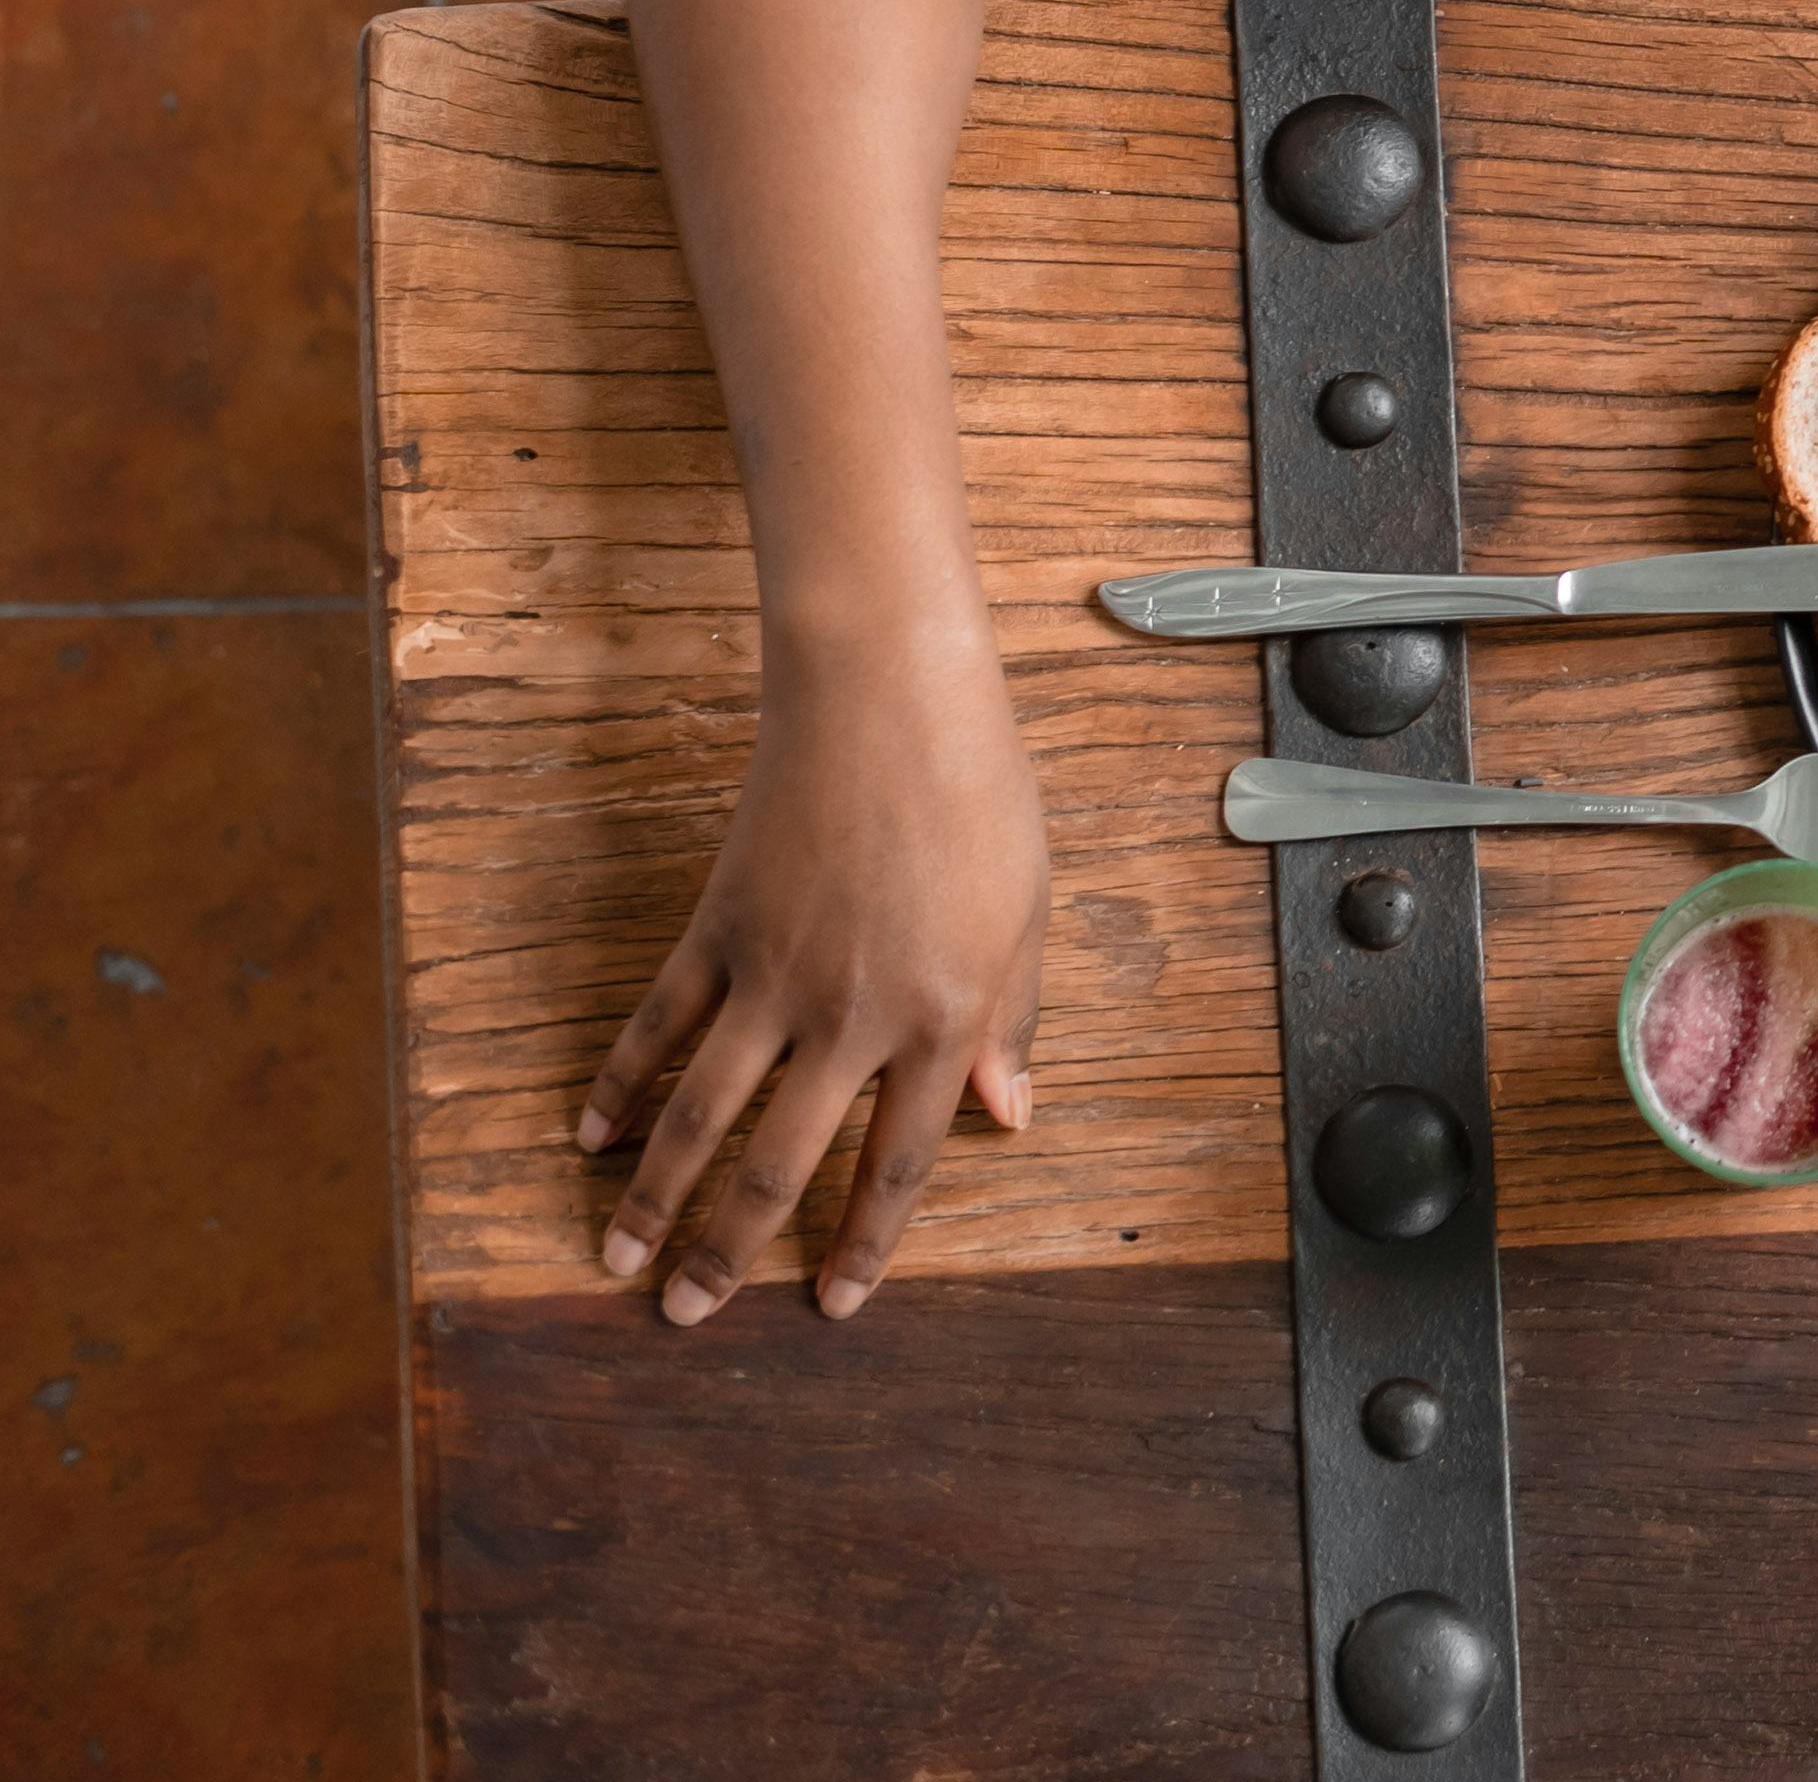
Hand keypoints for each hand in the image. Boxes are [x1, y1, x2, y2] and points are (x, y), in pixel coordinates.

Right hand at [578, 628, 1047, 1322]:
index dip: (864, 1242)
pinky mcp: (718, 931)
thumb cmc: (979, 800)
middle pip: (779, 1163)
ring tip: (617, 1261)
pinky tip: (592, 1136)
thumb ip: (1009, 1023)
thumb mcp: (1023, 914)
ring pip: (701, 1115)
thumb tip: (1006, 1118)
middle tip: (686, 1316)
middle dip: (728, 1250)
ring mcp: (775, 977)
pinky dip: (621, 1083)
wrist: (891, 703)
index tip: (831, 1305)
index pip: (898, 1163)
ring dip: (653, 1198)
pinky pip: (659, 1025)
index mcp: (943, 1021)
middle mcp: (852, 1018)